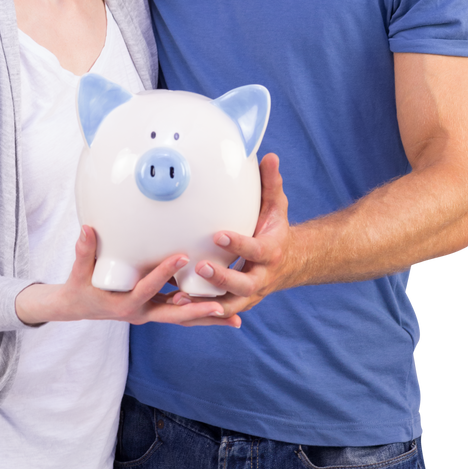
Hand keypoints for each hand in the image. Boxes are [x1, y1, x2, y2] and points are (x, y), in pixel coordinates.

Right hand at [15, 227, 242, 327]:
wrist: (77, 307)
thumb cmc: (79, 286)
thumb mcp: (79, 270)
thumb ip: (84, 250)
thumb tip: (86, 229)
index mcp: (125, 304)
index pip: (148, 288)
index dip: (164, 273)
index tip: (182, 257)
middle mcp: (141, 313)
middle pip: (174, 314)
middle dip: (197, 311)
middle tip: (220, 306)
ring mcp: (151, 314)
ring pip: (183, 317)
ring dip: (207, 318)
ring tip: (236, 317)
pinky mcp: (157, 311)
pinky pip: (182, 313)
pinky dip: (201, 313)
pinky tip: (223, 310)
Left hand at [191, 154, 295, 315]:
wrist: (290, 262)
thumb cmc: (275, 229)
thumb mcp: (277, 206)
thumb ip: (271, 183)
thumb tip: (269, 156)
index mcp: (270, 252)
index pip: (255, 249)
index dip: (239, 244)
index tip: (219, 234)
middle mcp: (262, 277)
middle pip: (244, 284)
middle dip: (223, 278)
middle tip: (201, 266)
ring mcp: (250, 294)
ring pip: (229, 304)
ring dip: (206, 302)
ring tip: (182, 297)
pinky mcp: (237, 303)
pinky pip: (219, 311)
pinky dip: (200, 311)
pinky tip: (177, 305)